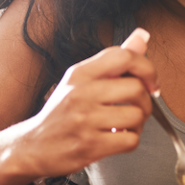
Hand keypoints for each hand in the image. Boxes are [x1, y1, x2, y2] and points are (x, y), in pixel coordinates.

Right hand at [13, 28, 158, 178]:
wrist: (34, 146)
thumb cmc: (60, 113)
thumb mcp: (80, 80)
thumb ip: (114, 61)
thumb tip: (142, 37)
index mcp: (80, 74)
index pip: (124, 56)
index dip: (146, 67)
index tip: (150, 81)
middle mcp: (81, 93)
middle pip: (136, 88)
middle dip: (145, 101)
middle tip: (137, 108)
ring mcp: (85, 120)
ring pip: (137, 116)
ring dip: (138, 124)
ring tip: (124, 125)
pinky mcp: (90, 146)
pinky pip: (130, 140)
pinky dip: (130, 141)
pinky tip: (116, 138)